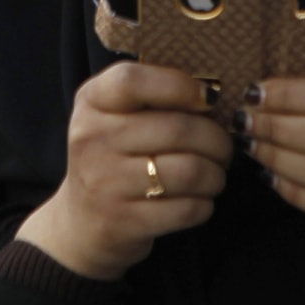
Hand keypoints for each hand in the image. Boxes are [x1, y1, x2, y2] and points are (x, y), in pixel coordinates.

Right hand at [15, 61, 233, 279]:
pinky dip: (205, 204)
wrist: (81, 222)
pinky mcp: (124, 222)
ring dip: (216, 174)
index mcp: (92, 102)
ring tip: (215, 174)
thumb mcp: (115, 115)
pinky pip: (187, 209)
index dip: (179, 86)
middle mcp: (92, 139)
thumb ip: (153, 96)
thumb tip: (212, 93)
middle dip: (218, 140)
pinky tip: (199, 199)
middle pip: (178, 129)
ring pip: (190, 171)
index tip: (207, 99)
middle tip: (224, 148)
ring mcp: (105, 183)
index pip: (131, 81)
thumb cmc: (113, 156)